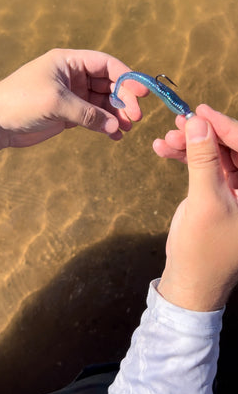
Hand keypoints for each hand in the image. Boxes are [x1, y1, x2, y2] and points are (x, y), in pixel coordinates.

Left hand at [0, 49, 146, 171]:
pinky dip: (105, 126)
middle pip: (109, 84)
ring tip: (126, 129)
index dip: (126, 76)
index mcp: (69, 62)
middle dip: (124, 99)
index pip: (106, 63)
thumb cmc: (20, 102)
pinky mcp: (69, 115)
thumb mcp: (56, 103)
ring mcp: (72, 96)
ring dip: (117, 115)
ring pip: (103, 103)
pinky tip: (115, 136)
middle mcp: (73, 76)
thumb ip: (88, 114)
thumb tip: (117, 126)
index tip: (141, 93)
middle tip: (135, 118)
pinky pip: (94, 118)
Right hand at [157, 114, 237, 310]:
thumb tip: (198, 122)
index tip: (200, 111)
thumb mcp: (205, 202)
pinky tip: (162, 150)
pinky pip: (202, 167)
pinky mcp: (213, 192)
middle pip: (230, 148)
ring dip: (189, 145)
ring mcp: (232, 189)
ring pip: (213, 155)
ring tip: (164, 140)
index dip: (225, 127)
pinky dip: (184, 158)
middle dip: (203, 135)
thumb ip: (203, 160)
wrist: (189, 281)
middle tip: (178, 124)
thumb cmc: (203, 249)